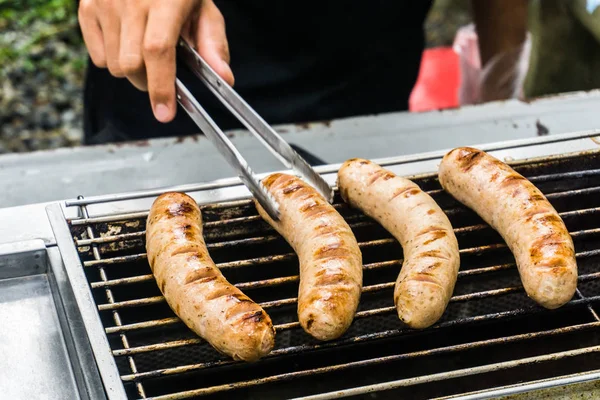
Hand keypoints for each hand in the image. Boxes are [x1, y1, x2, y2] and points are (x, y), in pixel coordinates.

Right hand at [78, 0, 233, 122]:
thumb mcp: (203, 9)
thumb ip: (214, 44)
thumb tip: (224, 79)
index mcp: (165, 1)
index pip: (158, 51)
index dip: (161, 86)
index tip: (165, 113)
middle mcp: (130, 0)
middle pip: (131, 66)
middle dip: (148, 83)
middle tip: (161, 76)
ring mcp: (104, 2)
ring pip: (112, 66)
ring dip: (132, 71)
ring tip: (144, 51)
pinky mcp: (87, 6)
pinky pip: (96, 57)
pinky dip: (112, 60)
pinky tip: (126, 42)